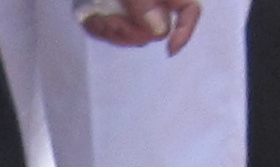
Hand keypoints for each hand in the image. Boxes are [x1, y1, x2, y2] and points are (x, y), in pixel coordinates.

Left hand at [79, 0, 200, 50]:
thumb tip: (159, 30)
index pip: (188, 9)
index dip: (184, 30)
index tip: (169, 49)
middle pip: (156, 29)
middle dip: (133, 31)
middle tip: (111, 20)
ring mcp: (131, 4)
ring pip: (132, 33)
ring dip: (113, 31)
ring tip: (99, 17)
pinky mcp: (111, 6)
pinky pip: (112, 28)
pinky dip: (100, 27)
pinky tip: (91, 18)